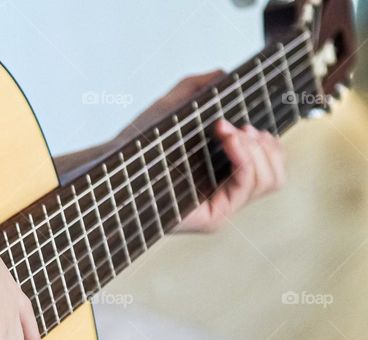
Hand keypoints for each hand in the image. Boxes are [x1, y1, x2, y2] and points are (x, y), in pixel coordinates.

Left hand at [123, 71, 285, 232]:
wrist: (110, 165)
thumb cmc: (135, 145)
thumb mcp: (169, 108)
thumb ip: (194, 88)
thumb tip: (222, 73)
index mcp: (222, 178)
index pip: (270, 167)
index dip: (270, 144)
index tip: (246, 122)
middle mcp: (224, 197)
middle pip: (276, 176)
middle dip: (267, 145)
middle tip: (239, 127)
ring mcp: (220, 209)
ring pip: (269, 181)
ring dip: (257, 148)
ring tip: (231, 131)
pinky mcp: (212, 218)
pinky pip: (246, 186)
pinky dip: (245, 156)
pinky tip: (229, 138)